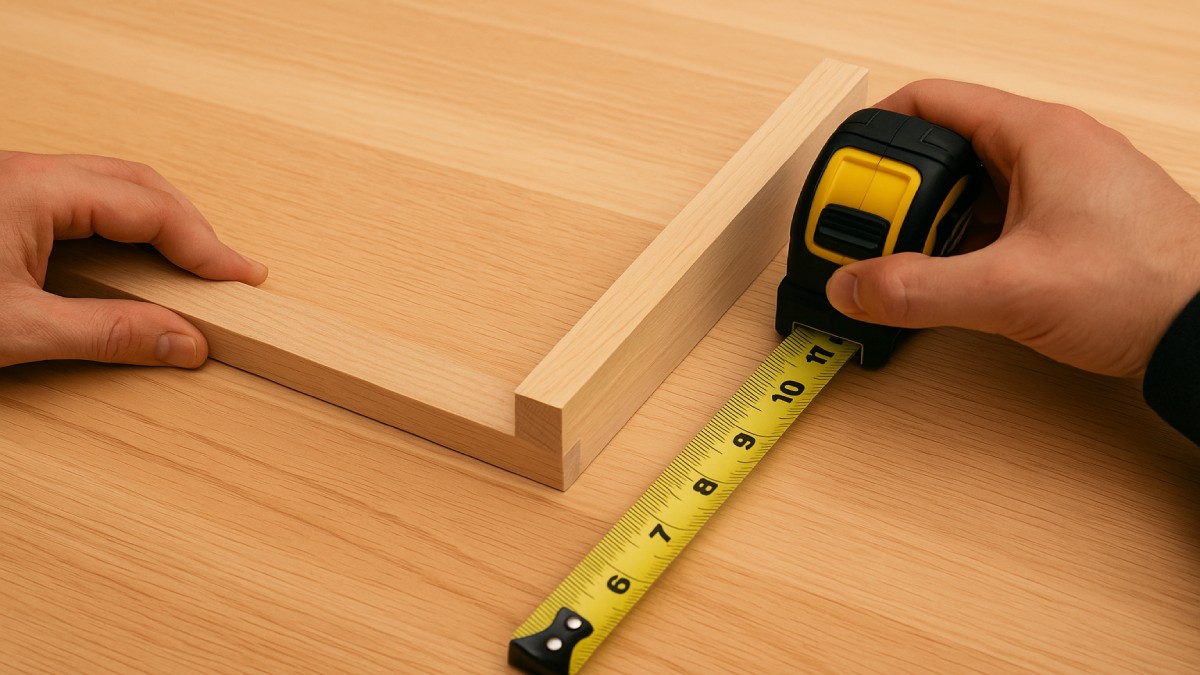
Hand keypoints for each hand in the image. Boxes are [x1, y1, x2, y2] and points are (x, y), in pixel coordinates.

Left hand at [0, 152, 267, 368]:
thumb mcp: (17, 328)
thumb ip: (105, 334)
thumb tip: (181, 341)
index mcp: (32, 188)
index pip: (149, 208)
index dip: (202, 245)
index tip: (237, 275)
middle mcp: (25, 173)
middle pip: (139, 184)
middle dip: (190, 228)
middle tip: (225, 270)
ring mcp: (14, 183)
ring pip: (112, 186)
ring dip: (159, 223)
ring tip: (191, 265)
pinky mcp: (5, 202)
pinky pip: (81, 198)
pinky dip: (122, 227)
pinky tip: (134, 259)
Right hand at [825, 80, 1199, 377]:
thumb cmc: (1141, 288)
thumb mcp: (1008, 290)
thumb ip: (916, 289)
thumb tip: (851, 286)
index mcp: (1037, 134)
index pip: (931, 101)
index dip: (878, 133)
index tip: (849, 179)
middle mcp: (1053, 147)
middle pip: (947, 145)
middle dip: (902, 190)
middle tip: (876, 233)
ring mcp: (1067, 182)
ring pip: (975, 182)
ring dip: (935, 219)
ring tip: (914, 259)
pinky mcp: (1076, 218)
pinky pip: (1003, 211)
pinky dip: (969, 237)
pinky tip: (959, 274)